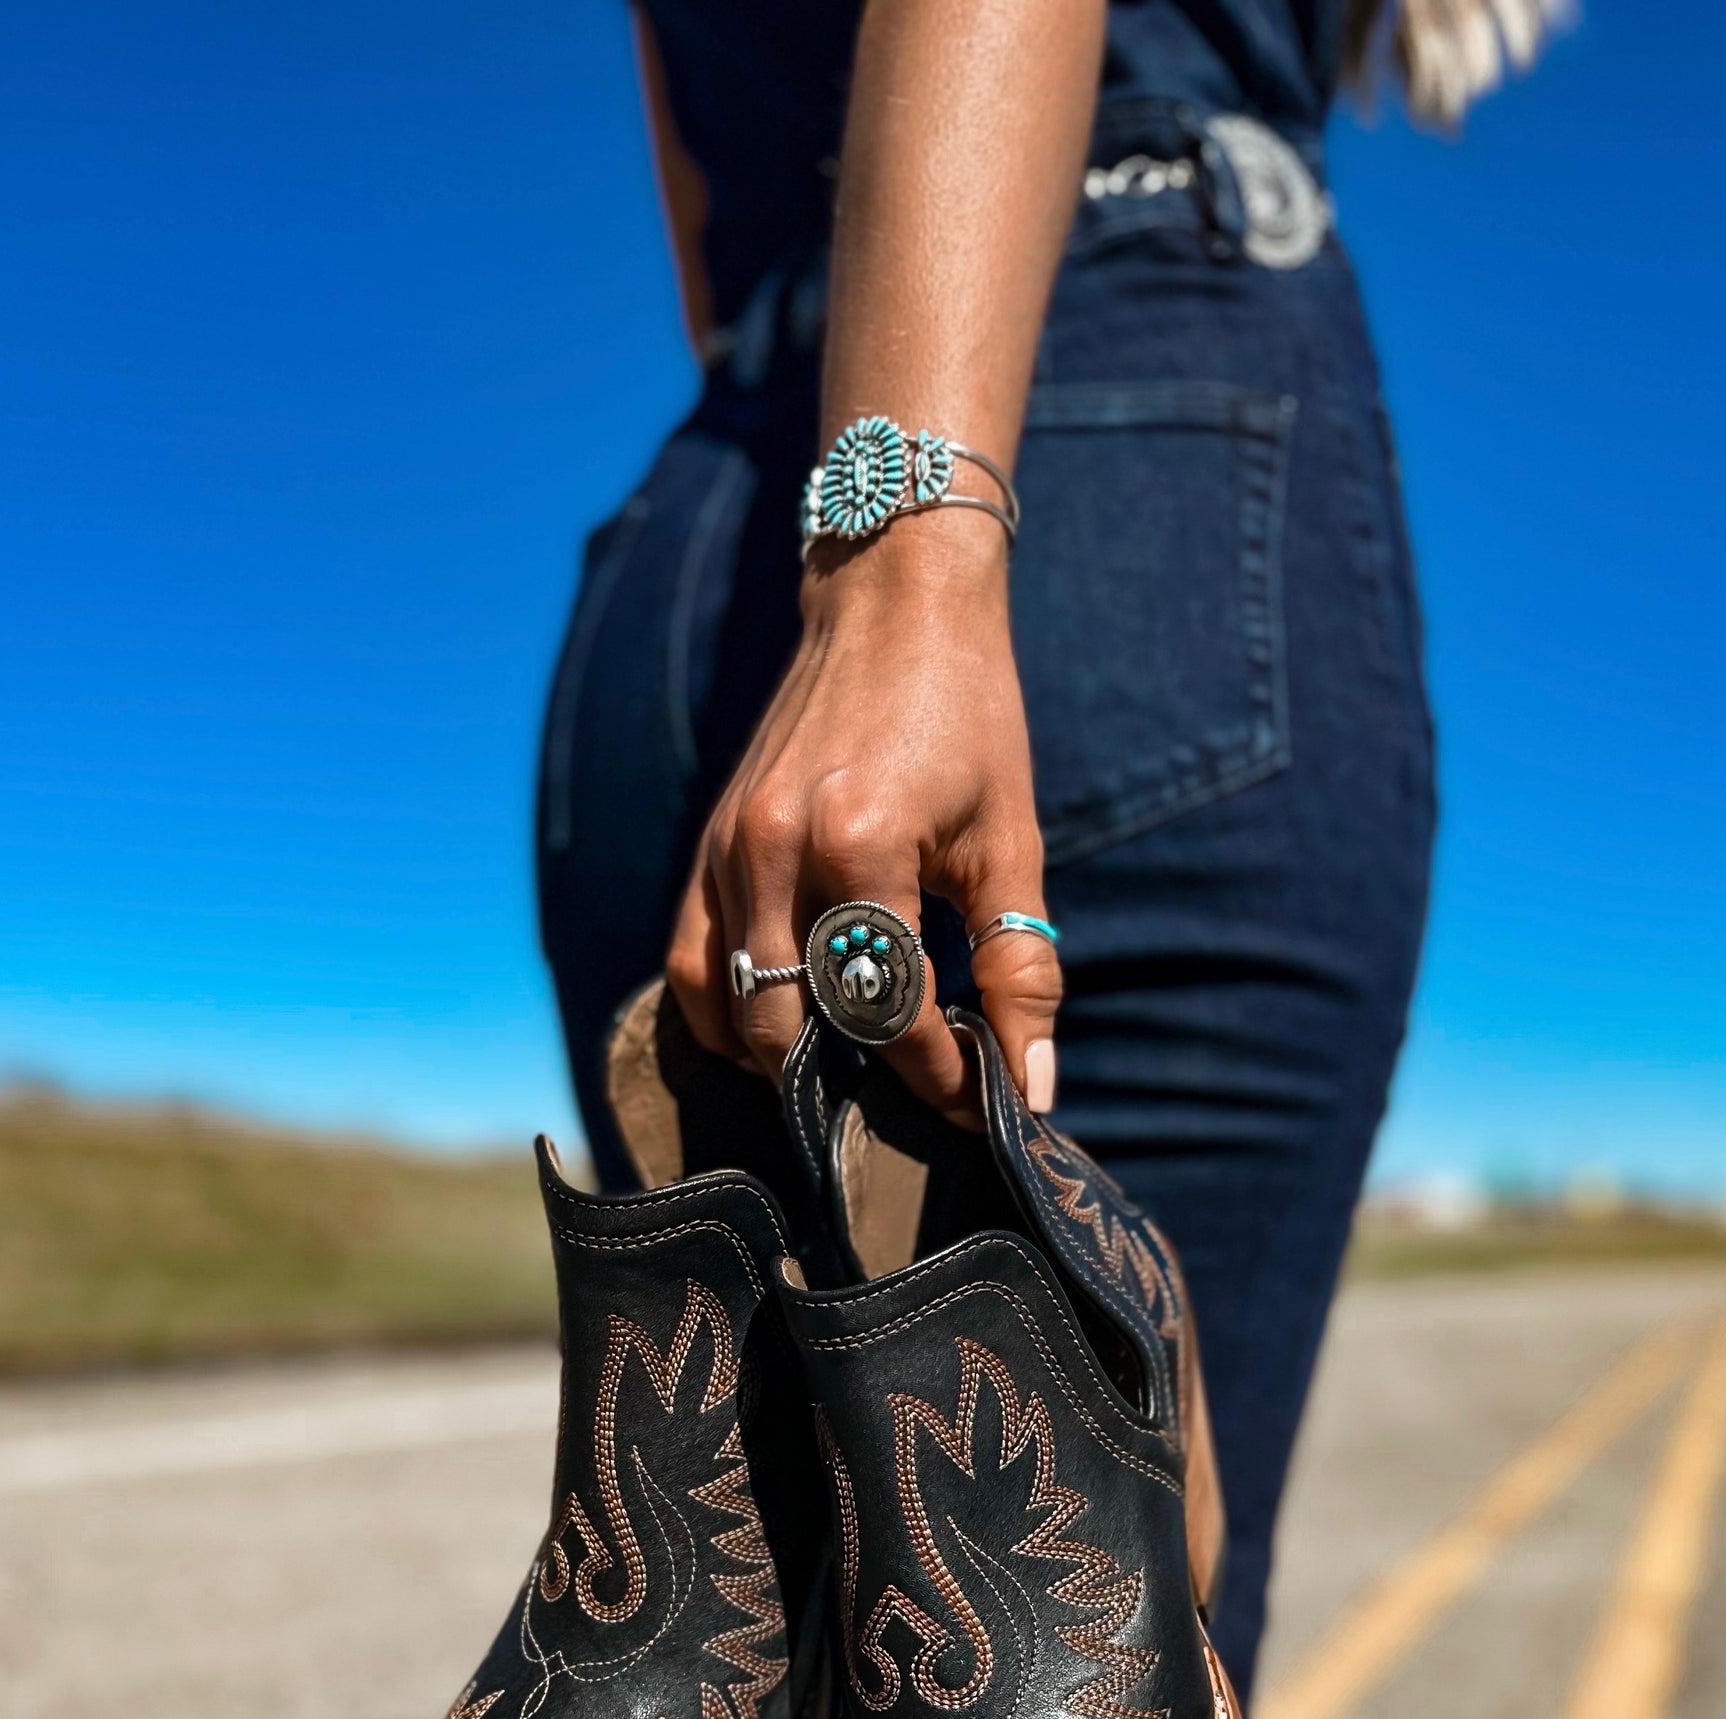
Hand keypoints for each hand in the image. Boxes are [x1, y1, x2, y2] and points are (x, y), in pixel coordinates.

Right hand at [664, 508, 1061, 1125]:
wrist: (893, 602)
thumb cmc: (969, 717)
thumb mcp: (1011, 842)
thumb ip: (1021, 969)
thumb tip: (1033, 1088)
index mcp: (861, 843)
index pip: (890, 1012)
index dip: (941, 1078)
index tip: (980, 1108)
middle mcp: (777, 849)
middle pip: (793, 1028)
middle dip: (857, 1088)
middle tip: (912, 1105)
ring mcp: (728, 848)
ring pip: (729, 1009)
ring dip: (785, 1062)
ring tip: (847, 1078)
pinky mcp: (707, 845)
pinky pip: (692, 965)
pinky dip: (729, 1017)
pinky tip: (782, 1033)